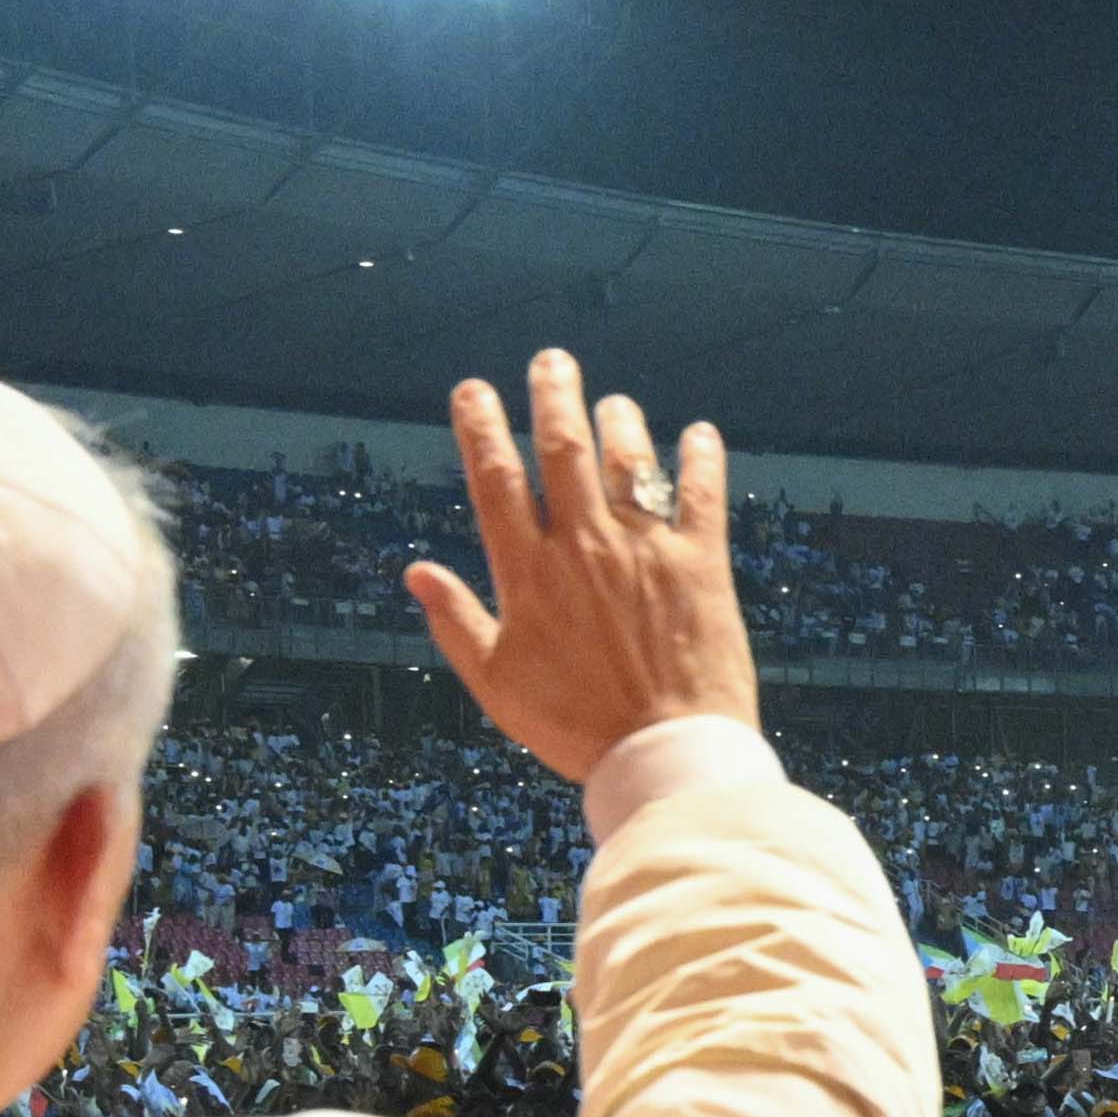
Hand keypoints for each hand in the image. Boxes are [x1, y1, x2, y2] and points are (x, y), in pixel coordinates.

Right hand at [411, 350, 757, 783]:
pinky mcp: (701, 563)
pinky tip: (699, 435)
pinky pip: (701, 493)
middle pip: (563, 446)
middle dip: (552, 393)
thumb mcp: (497, 684)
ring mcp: (645, 549)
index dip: (481, 426)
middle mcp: (584, 546)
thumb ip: (456, 620)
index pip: (495, 478)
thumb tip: (416, 571)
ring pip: (629, 458)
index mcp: (528, 571)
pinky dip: (701, 458)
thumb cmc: (576, 727)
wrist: (665, 756)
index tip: (473, 390)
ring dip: (621, 420)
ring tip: (615, 403)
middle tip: (551, 360)